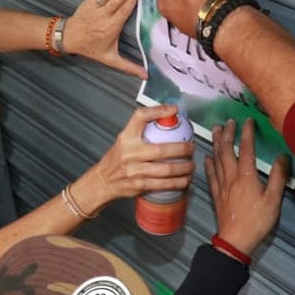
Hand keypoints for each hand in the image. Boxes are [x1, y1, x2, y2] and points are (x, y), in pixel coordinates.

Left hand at [63, 0, 145, 78]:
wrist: (69, 39)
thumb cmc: (91, 48)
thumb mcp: (110, 59)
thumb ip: (129, 66)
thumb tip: (146, 76)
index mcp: (111, 27)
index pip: (123, 12)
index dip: (131, 1)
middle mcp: (103, 16)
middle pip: (116, 1)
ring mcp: (95, 7)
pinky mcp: (87, 1)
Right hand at [79, 105, 195, 209]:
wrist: (103, 180)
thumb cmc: (116, 159)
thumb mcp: (124, 140)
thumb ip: (141, 132)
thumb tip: (167, 120)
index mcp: (126, 138)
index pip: (140, 117)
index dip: (158, 111)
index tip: (173, 110)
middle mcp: (129, 153)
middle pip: (162, 149)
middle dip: (183, 149)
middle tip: (191, 148)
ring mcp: (134, 170)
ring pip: (167, 169)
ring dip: (185, 168)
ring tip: (191, 166)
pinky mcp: (139, 185)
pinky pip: (164, 184)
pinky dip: (178, 182)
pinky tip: (185, 179)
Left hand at [205, 119, 288, 256]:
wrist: (236, 239)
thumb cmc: (257, 220)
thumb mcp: (274, 199)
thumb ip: (278, 177)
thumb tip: (282, 157)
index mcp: (246, 176)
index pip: (246, 149)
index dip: (247, 133)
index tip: (247, 120)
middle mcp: (231, 176)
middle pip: (226, 149)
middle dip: (227, 133)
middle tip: (228, 121)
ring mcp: (221, 184)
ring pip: (216, 158)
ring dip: (216, 143)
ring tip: (216, 130)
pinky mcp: (216, 193)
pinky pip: (210, 174)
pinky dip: (209, 163)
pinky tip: (207, 157)